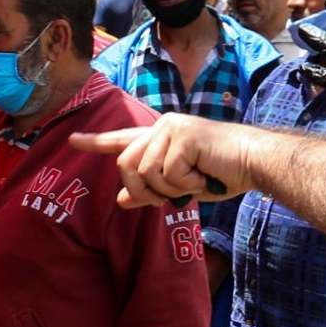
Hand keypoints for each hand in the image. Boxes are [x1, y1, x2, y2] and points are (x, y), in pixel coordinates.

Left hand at [68, 113, 246, 209]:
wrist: (253, 163)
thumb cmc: (221, 173)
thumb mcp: (180, 186)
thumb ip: (150, 190)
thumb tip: (121, 199)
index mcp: (160, 137)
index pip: (122, 140)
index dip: (96, 142)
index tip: (72, 141)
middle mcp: (162, 127)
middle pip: (127, 164)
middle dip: (145, 189)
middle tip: (173, 194)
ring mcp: (171, 128)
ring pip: (145, 171)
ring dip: (170, 187)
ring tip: (195, 180)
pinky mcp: (183, 135)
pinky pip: (167, 172)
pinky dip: (186, 183)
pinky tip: (204, 173)